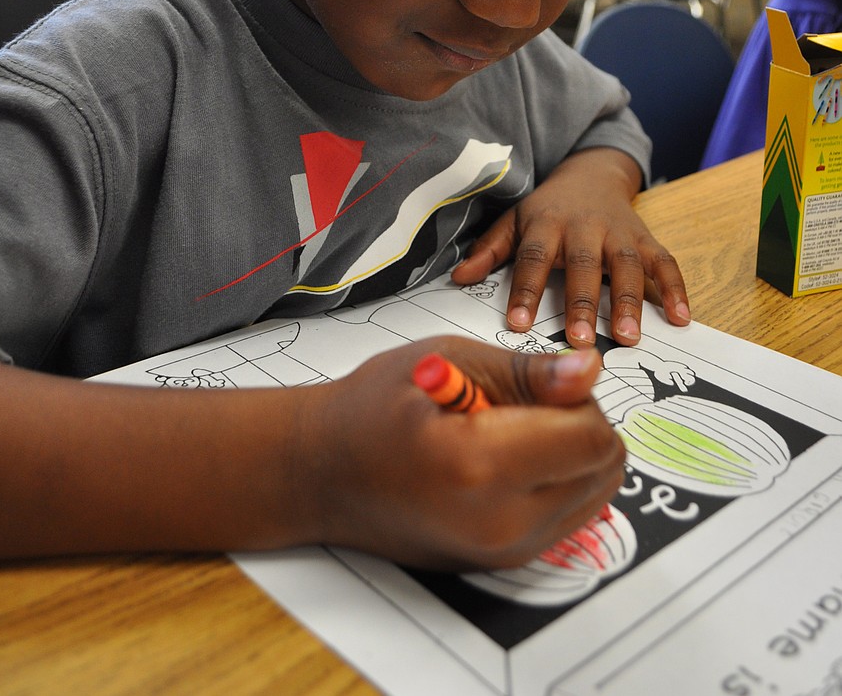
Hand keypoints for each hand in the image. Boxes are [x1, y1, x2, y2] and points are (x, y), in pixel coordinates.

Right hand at [301, 336, 623, 569]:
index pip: (591, 436)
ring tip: (513, 431)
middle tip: (526, 403)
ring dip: (573, 456)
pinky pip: (569, 517)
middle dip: (581, 425)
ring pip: (595, 495)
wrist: (322, 473)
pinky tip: (508, 461)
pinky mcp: (505, 564)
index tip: (541, 381)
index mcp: (482, 463)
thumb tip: (590, 371)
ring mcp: (504, 553)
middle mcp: (501, 522)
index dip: (577, 396)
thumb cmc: (374, 407)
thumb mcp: (450, 360)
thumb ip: (530, 373)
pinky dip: (557, 483)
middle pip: (603, 469)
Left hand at [451, 147, 690, 346]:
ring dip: (630, 300)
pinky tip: (681, 318)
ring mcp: (619, 232)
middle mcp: (584, 227)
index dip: (525, 290)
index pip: (532, 257)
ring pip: (626, 264)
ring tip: (628, 337)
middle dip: (582, 302)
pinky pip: (665, 262)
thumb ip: (490, 250)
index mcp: (546, 223)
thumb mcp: (514, 221)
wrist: (591, 173)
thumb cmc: (548, 209)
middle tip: (581, 340)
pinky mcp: (646, 239)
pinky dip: (676, 289)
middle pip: (583, 264)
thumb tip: (457, 278)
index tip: (517, 325)